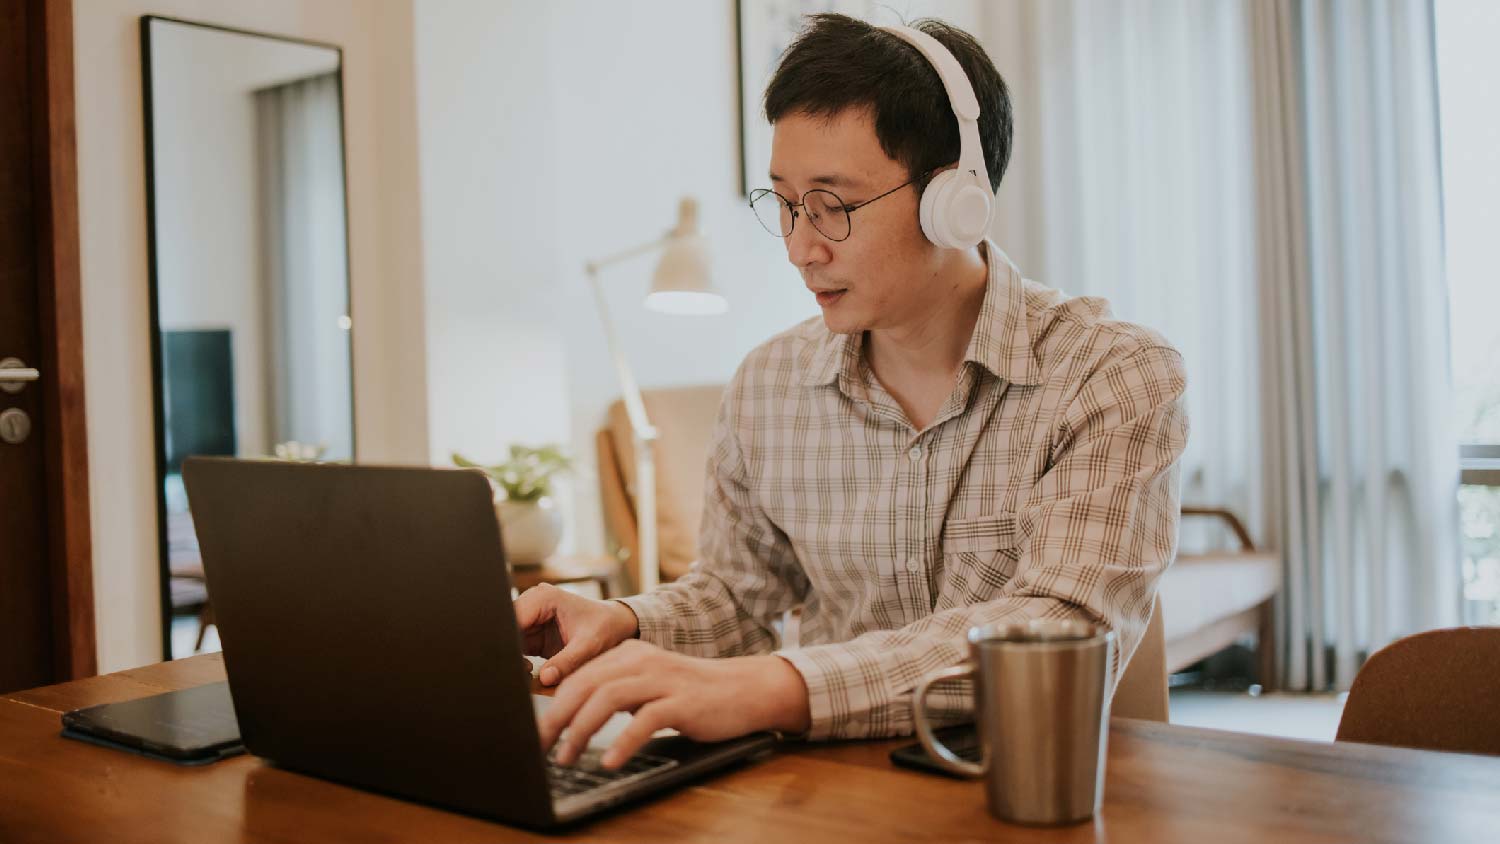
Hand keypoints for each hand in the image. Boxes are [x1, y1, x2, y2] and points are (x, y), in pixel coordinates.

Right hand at [513, 583, 639, 685]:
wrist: (615, 625)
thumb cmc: (605, 627)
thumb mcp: (590, 645)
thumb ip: (567, 661)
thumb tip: (545, 678)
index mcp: (543, 597)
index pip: (512, 618)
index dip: (508, 641)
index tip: (514, 663)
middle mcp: (532, 604)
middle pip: (506, 629)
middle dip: (509, 651)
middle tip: (521, 671)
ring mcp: (530, 618)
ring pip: (508, 641)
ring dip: (513, 658)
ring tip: (528, 672)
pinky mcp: (531, 634)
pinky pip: (515, 649)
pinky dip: (519, 662)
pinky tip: (530, 672)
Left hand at [536, 639, 810, 769]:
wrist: (743, 689)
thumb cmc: (691, 693)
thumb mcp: (648, 684)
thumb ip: (616, 692)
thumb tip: (572, 718)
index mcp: (628, 655)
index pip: (578, 676)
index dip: (551, 705)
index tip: (537, 733)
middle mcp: (641, 661)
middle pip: (585, 685)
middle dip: (556, 718)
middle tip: (540, 747)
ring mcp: (662, 680)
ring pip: (607, 698)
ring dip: (580, 731)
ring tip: (567, 757)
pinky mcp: (682, 702)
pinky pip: (645, 721)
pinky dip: (623, 743)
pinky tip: (610, 761)